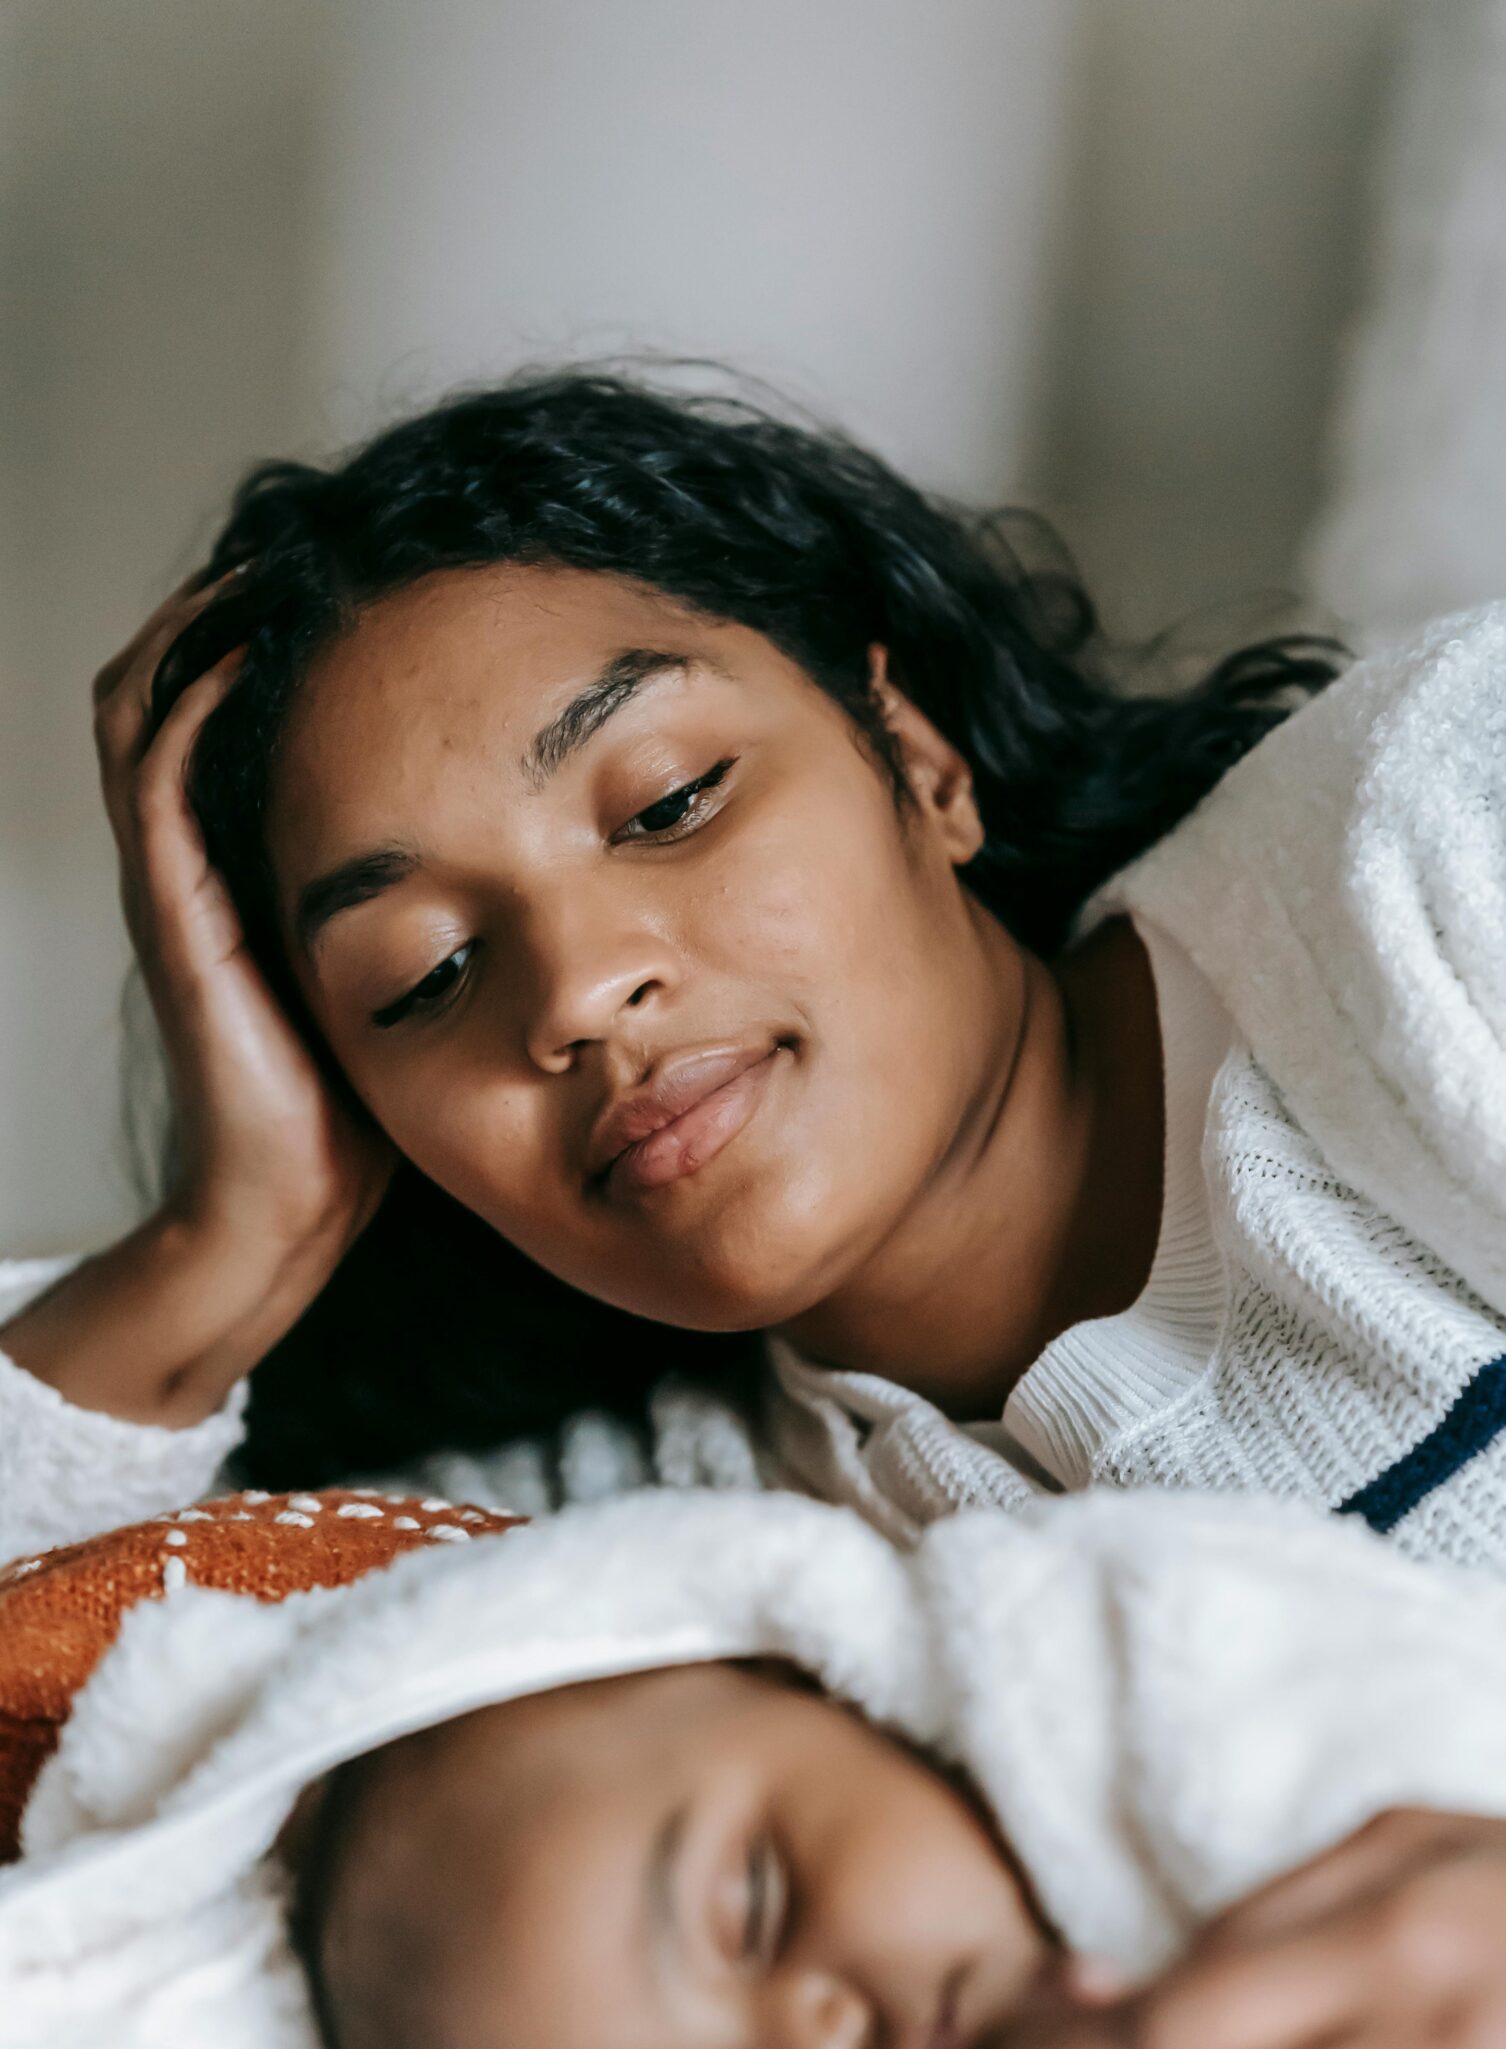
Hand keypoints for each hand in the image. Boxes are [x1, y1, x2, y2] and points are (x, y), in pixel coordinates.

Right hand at [94, 576, 391, 1259]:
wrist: (293, 1212)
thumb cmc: (359, 1110)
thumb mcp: (403, 974)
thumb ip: (425, 903)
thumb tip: (530, 837)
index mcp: (237, 868)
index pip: (214, 709)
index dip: (254, 632)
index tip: (344, 579)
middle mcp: (191, 863)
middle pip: (161, 683)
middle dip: (221, 603)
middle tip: (300, 546)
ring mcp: (174, 887)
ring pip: (142, 709)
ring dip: (197, 626)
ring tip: (269, 566)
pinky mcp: (179, 921)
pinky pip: (158, 779)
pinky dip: (196, 699)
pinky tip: (256, 653)